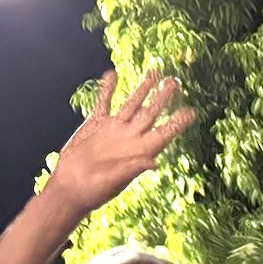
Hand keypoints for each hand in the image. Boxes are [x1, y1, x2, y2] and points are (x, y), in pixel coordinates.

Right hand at [46, 69, 195, 215]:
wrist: (70, 187)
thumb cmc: (94, 192)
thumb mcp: (114, 182)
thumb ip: (133, 169)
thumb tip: (155, 162)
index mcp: (140, 152)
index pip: (163, 134)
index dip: (178, 123)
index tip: (191, 111)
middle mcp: (130, 138)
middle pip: (151, 113)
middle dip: (163, 97)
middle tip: (175, 81)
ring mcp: (114, 129)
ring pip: (132, 104)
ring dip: (143, 88)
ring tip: (155, 71)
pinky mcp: (96, 124)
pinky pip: (104, 102)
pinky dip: (107, 89)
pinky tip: (112, 74)